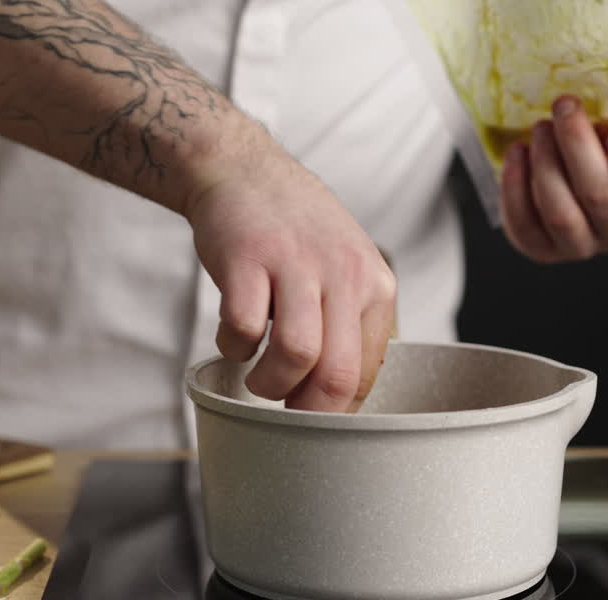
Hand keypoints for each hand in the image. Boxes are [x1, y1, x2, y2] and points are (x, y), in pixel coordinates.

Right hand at [186, 126, 395, 413]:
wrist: (244, 171)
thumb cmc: (293, 233)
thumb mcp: (344, 270)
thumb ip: (349, 326)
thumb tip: (340, 400)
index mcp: (374, 285)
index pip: (366, 373)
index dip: (335, 412)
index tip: (311, 420)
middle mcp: (344, 273)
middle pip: (337, 373)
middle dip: (307, 412)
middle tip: (284, 414)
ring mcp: (296, 263)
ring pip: (297, 355)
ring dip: (270, 383)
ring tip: (257, 378)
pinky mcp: (248, 258)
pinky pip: (245, 327)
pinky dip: (234, 347)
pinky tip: (233, 339)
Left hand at [500, 95, 607, 262]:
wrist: (565, 186)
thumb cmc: (600, 158)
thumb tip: (584, 113)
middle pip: (599, 196)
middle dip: (577, 145)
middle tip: (564, 106)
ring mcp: (580, 248)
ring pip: (560, 212)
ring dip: (546, 163)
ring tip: (540, 127)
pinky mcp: (542, 250)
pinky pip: (524, 223)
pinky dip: (515, 185)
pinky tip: (517, 152)